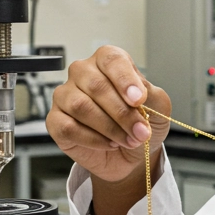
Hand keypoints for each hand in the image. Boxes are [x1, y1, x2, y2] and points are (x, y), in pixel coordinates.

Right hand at [47, 45, 170, 182]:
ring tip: (128, 140)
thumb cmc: (140, 123)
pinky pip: (68, 127)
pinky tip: (109, 143)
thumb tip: (138, 92)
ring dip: (110, 128)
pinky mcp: (56, 120)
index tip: (138, 99)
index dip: (125, 79)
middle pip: (96, 85)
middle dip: (122, 113)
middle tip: (140, 131)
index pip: (111, 59)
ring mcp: (66, 96)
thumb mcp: (158, 106)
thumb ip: (151, 95)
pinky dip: (94, 140)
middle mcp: (83, 74)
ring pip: (81, 107)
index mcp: (107, 62)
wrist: (131, 154)